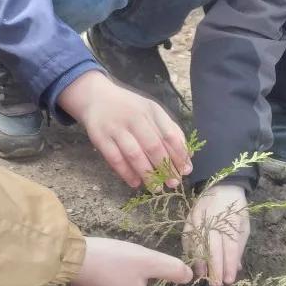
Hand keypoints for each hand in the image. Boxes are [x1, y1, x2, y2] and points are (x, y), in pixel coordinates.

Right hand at [58, 71, 189, 187]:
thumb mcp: (152, 111)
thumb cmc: (131, 108)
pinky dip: (126, 173)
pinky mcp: (100, 138)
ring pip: (134, 154)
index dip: (179, 154)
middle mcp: (135, 117)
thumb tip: (188, 155)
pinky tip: (135, 183)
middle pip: (153, 146)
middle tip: (173, 183)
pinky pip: (115, 159)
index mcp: (152, 110)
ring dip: (147, 174)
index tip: (186, 170)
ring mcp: (116, 128)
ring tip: (156, 188)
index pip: (169, 134)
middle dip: (165, 167)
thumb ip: (170, 130)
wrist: (96, 97)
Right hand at [184, 185, 248, 285]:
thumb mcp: (243, 225)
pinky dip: (188, 249)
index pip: (230, 246)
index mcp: (231, 220)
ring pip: (198, 241)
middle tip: (215, 284)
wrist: (222, 185)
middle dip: (215, 267)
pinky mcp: (189, 217)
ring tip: (201, 275)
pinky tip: (191, 261)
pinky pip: (187, 235)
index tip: (229, 280)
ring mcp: (199, 217)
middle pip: (214, 246)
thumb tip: (235, 269)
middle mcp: (214, 218)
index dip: (229, 264)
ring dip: (199, 260)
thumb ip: (239, 246)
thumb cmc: (235, 209)